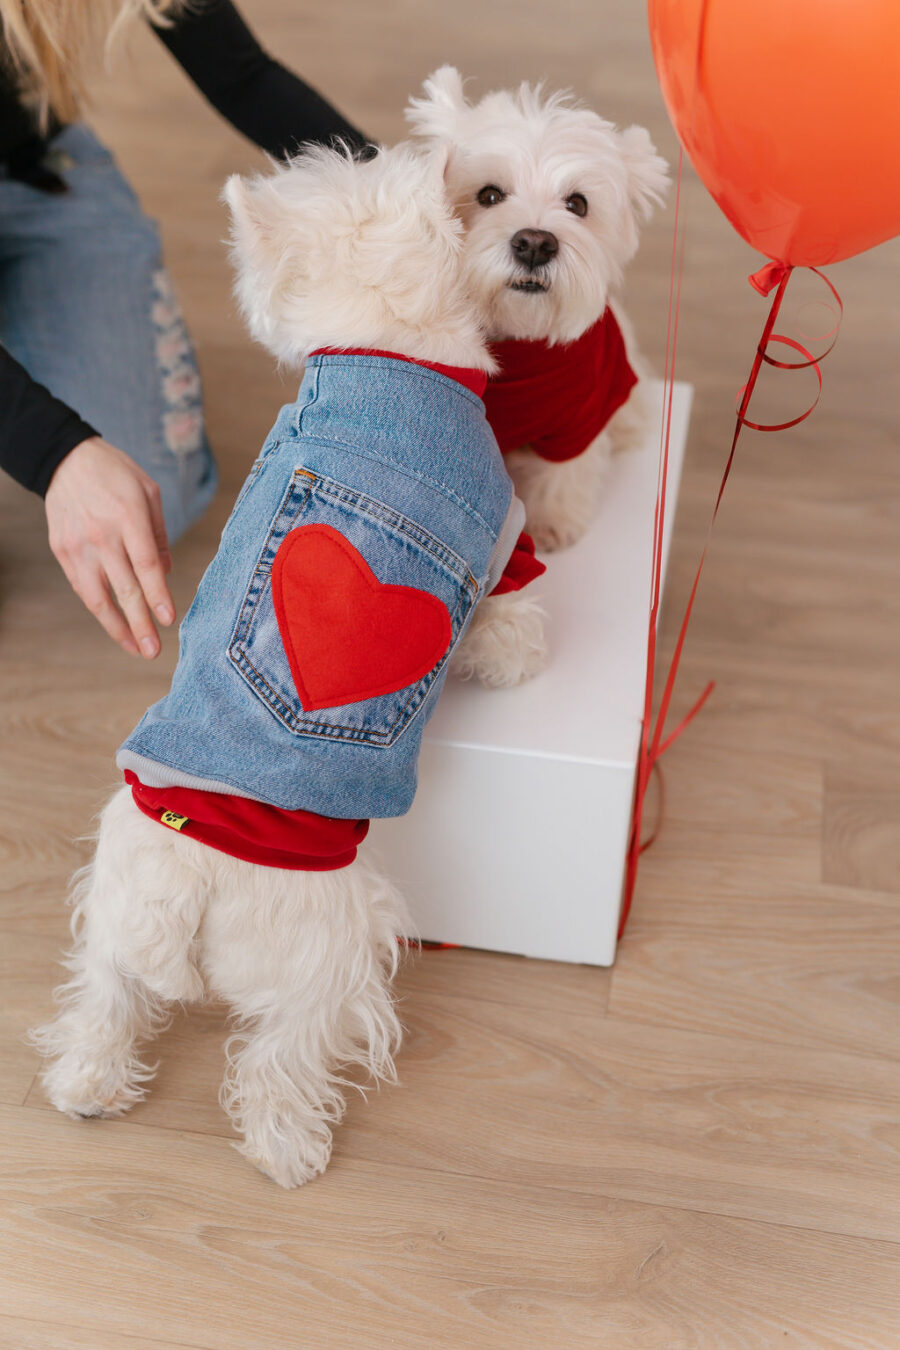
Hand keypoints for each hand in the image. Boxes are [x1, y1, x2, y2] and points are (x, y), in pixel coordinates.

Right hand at [44, 437, 175, 656]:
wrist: (66, 459)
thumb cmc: (115, 474)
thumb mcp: (148, 492)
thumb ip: (159, 535)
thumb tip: (165, 573)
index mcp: (128, 517)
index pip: (145, 565)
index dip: (157, 594)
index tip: (168, 619)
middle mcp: (101, 534)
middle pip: (124, 587)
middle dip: (140, 623)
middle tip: (153, 650)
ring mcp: (78, 545)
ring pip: (98, 596)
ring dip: (117, 627)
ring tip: (135, 648)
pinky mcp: (62, 551)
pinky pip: (82, 587)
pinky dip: (98, 609)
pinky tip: (114, 625)